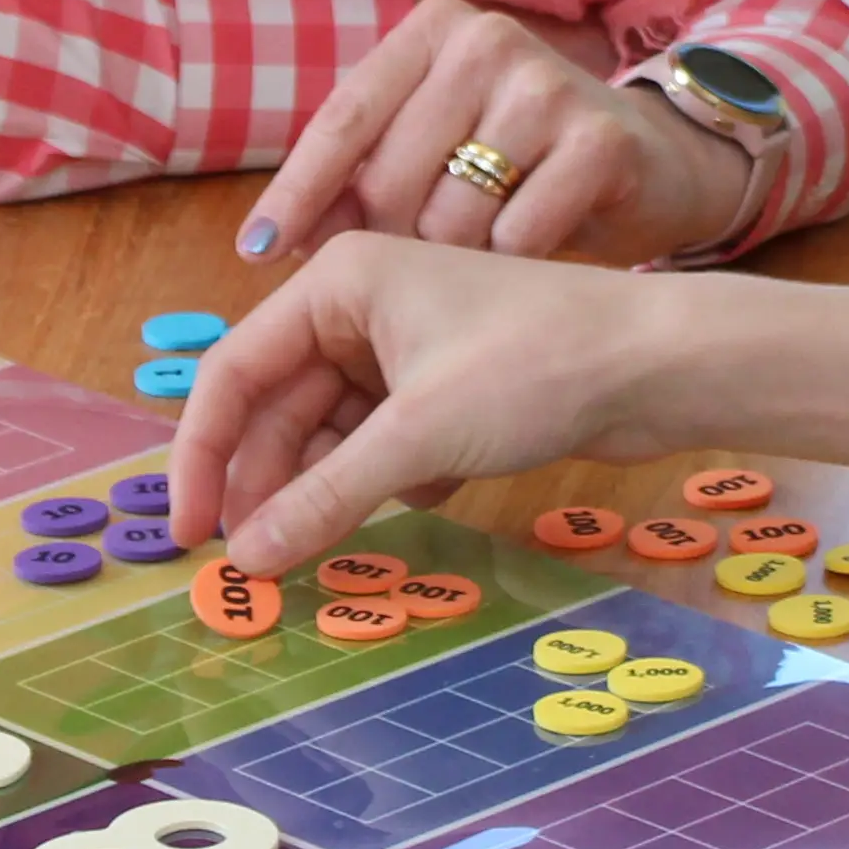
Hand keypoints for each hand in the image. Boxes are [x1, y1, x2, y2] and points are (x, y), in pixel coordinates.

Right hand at [169, 233, 694, 574]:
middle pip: (278, 407)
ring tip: (318, 555)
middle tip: (254, 569)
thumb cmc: (536, 367)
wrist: (659, 362)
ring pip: (330, 432)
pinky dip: (385, 480)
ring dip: (325, 491)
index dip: (203, 455)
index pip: (233, 370)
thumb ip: (323, 499)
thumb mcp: (418, 436)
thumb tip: (246, 563)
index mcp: (338, 280)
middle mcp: (362, 304)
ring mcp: (406, 347)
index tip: (190, 535)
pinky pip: (381, 443)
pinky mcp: (446, 388)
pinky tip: (423, 498)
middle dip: (266, 484)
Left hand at [239, 0, 753, 269]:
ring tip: (473, 269)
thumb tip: (272, 244)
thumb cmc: (520, 163)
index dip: (296, 193)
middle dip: (387, 246)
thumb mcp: (436, 147)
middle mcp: (486, 41)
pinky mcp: (602, 137)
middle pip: (392, 177)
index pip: (344, 119)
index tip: (257, 256)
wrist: (653, 162)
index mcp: (433, 31)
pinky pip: (518, 237)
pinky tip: (523, 265)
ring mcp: (547, 85)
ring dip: (451, 266)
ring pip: (451, 217)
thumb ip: (363, 177)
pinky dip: (509, 269)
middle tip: (408, 280)